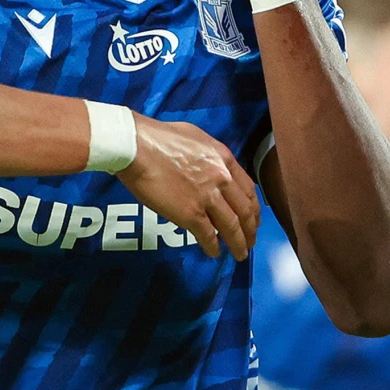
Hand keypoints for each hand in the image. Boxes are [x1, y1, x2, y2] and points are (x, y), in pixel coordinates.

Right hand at [121, 115, 260, 261]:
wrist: (136, 146)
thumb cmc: (157, 136)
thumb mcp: (195, 137)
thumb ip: (208, 156)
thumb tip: (208, 167)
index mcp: (224, 159)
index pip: (248, 189)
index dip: (253, 208)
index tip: (253, 218)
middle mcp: (222, 179)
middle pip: (245, 211)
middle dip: (250, 229)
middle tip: (250, 241)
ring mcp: (207, 197)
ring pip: (231, 226)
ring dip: (238, 243)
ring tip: (239, 253)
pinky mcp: (190, 213)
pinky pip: (207, 235)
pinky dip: (212, 247)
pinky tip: (213, 253)